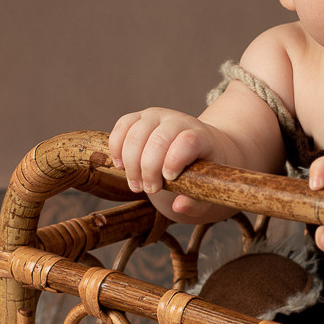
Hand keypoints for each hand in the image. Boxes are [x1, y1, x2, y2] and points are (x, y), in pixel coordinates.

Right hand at [109, 108, 232, 221]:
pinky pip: (122, 126)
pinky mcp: (139, 117)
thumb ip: (196, 203)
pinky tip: (121, 166)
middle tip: (149, 190)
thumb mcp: (206, 189)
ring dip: (131, 164)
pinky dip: (116, 147)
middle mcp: (178, 121)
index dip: (174, 161)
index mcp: (200, 136)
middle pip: (158, 140)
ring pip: (136, 134)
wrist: (199, 147)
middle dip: (149, 170)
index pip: (187, 141)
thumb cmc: (202, 171)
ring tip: (136, 185)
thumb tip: (178, 206)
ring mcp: (157, 116)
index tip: (169, 179)